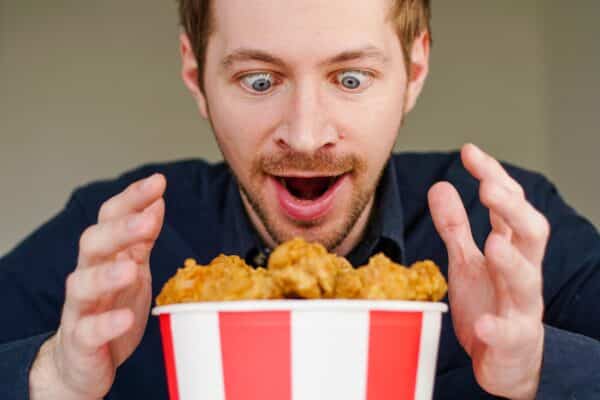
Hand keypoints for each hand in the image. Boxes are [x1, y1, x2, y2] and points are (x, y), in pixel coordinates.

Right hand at [30, 173, 166, 399]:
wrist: (82, 360)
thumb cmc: (111, 307)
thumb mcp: (132, 268)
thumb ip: (141, 238)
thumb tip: (157, 201)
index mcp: (105, 255)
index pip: (111, 218)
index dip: (132, 199)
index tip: (158, 182)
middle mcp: (88, 275)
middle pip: (93, 244)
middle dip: (119, 228)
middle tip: (149, 217)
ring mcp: (81, 308)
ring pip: (82, 284)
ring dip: (106, 274)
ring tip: (131, 268)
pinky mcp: (81, 341)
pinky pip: (89, 331)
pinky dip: (106, 324)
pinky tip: (126, 318)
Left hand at [428, 144, 548, 399]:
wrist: (508, 360)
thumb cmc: (490, 301)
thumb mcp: (468, 260)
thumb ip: (456, 226)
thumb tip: (441, 185)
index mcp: (510, 249)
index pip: (508, 205)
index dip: (493, 176)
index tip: (469, 151)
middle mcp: (521, 273)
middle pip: (531, 234)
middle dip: (513, 209)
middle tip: (490, 187)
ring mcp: (520, 307)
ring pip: (527, 281)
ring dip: (511, 262)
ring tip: (494, 244)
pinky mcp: (512, 341)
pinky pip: (510, 334)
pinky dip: (499, 328)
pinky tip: (485, 324)